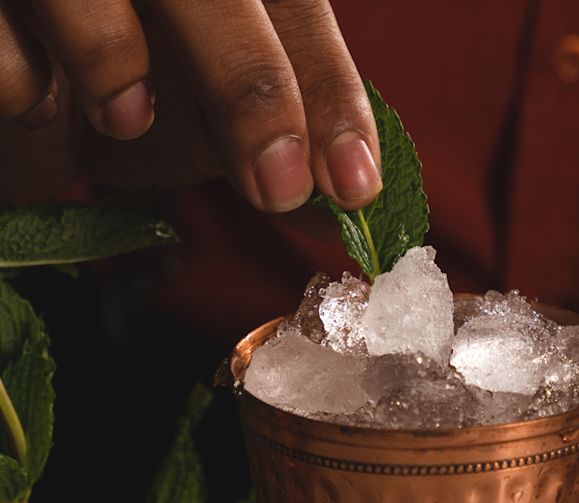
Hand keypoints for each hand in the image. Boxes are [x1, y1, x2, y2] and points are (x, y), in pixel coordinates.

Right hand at [0, 0, 380, 211]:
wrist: (28, 76)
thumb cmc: (133, 88)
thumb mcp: (216, 123)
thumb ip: (284, 153)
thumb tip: (347, 214)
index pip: (293, 6)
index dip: (329, 89)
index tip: (354, 183)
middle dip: (251, 87)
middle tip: (277, 186)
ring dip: (113, 58)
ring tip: (125, 115)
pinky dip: (22, 78)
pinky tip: (38, 102)